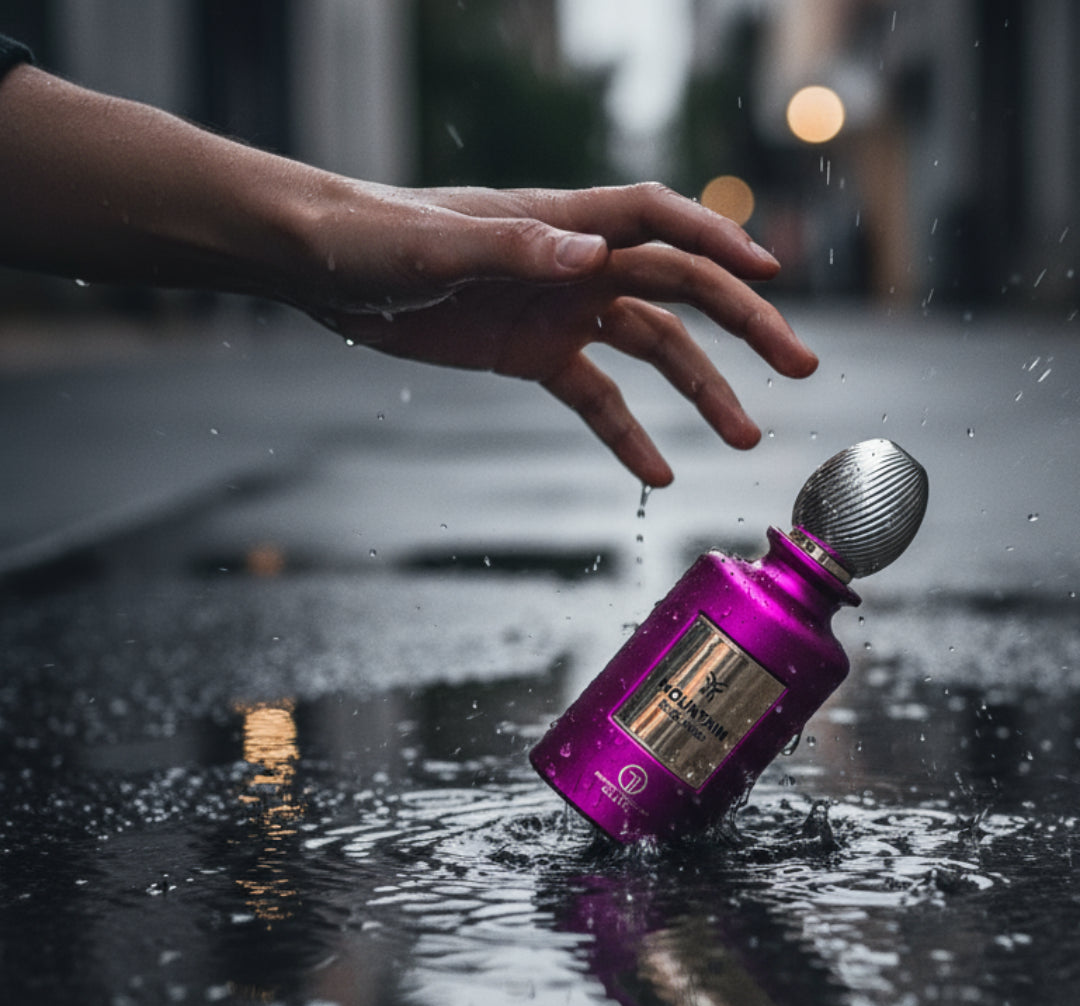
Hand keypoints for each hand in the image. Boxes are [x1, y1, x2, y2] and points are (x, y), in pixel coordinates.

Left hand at [300, 182, 817, 486]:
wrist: (327, 270)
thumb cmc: (374, 240)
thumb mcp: (437, 247)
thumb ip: (515, 247)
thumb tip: (593, 254)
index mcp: (560, 223)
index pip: (658, 222)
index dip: (719, 240)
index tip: (770, 277)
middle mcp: (574, 265)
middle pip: (680, 289)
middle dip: (744, 325)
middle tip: (801, 366)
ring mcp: (559, 311)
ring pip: (653, 350)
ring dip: (702, 390)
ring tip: (747, 435)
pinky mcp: (534, 354)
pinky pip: (595, 398)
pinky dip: (627, 434)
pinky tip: (659, 472)